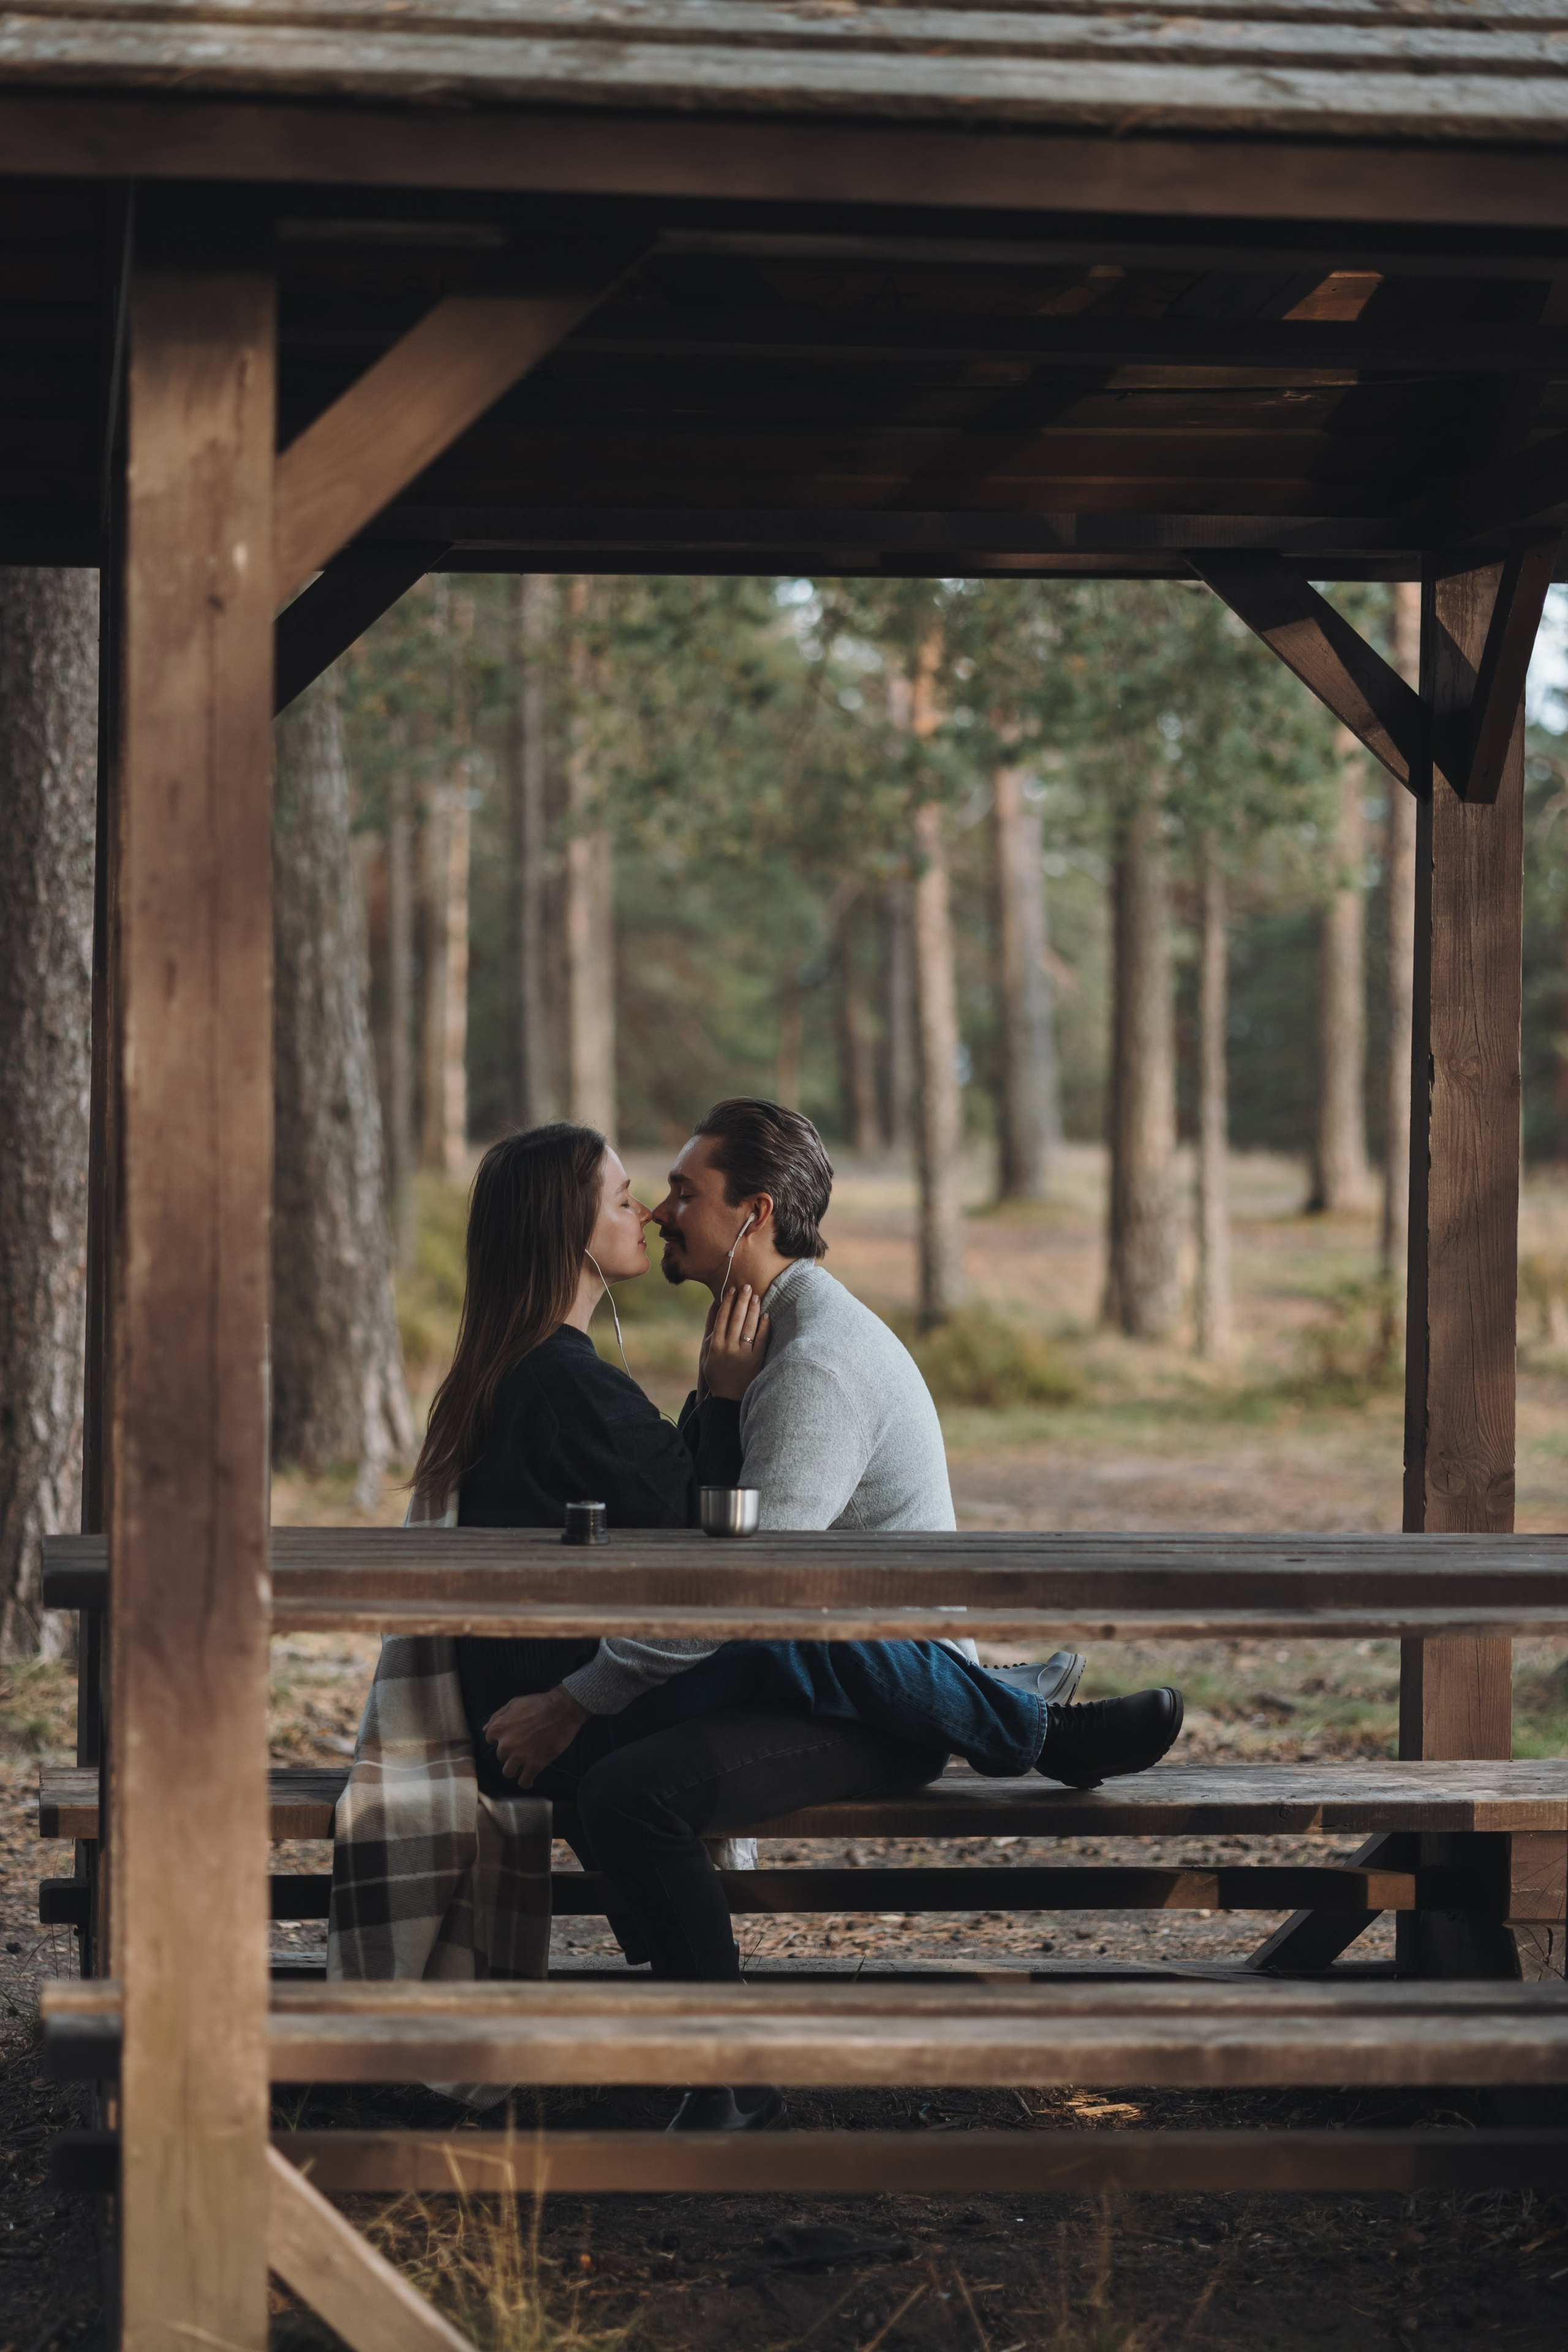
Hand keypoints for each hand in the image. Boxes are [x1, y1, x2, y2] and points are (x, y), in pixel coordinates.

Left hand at [483, 1686, 589, 1787]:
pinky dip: (526, 1782)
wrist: (562, 1710)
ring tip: (523, 1764)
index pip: (490, 1740)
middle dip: (509, 1752)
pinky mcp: (534, 1765)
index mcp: (499, 1728)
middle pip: (500, 1756)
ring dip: (514, 1768)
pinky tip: (529, 1780)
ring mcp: (519, 1757)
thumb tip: (485, 1730)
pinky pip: (524, 1782)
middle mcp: (506, 1745)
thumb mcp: (514, 1703)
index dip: (500, 1739)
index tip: (510, 1737)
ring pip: (508, 1772)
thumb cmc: (538, 1703)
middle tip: (522, 1747)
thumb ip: (497, 1716)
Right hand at [701, 1282, 770, 1400]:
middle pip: (736, 1319)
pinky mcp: (756, 1360)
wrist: (728, 1399)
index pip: (722, 1318)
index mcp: (715, 1346)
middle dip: (742, 1300)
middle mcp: (728, 1348)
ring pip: (749, 1326)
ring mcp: (743, 1354)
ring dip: (753, 1309)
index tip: (732, 1289)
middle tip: (747, 1286)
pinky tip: (766, 1315)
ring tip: (756, 1296)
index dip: (727, 1302)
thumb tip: (714, 1308)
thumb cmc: (717, 1373)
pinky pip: (761, 1339)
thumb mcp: (706, 1355)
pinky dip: (764, 1326)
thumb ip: (710, 1332)